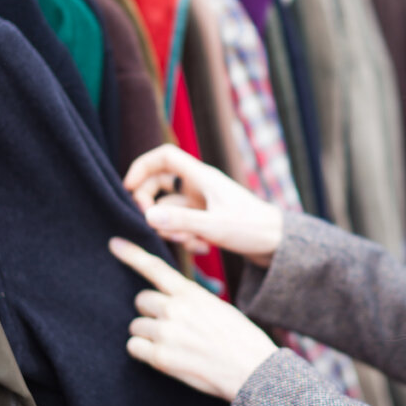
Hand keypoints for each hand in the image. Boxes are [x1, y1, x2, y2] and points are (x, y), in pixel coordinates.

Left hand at [109, 237, 277, 400]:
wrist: (252, 369)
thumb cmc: (240, 339)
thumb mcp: (218, 308)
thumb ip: (191, 301)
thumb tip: (171, 302)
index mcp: (191, 293)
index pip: (156, 268)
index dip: (132, 255)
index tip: (114, 244)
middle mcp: (175, 309)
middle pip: (142, 300)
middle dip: (151, 312)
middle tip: (170, 326)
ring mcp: (166, 333)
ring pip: (136, 326)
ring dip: (148, 334)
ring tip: (173, 345)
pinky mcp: (160, 357)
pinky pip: (134, 348)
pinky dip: (144, 352)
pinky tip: (165, 356)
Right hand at [124, 144, 282, 267]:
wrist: (279, 245)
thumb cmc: (253, 229)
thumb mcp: (214, 227)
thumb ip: (181, 221)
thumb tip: (147, 215)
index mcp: (202, 177)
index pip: (164, 157)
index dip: (141, 167)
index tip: (127, 188)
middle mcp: (200, 186)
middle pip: (159, 183)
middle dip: (150, 205)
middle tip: (151, 225)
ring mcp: (203, 203)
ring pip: (170, 208)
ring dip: (171, 227)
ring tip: (191, 242)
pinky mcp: (207, 219)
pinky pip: (184, 224)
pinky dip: (186, 236)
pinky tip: (202, 248)